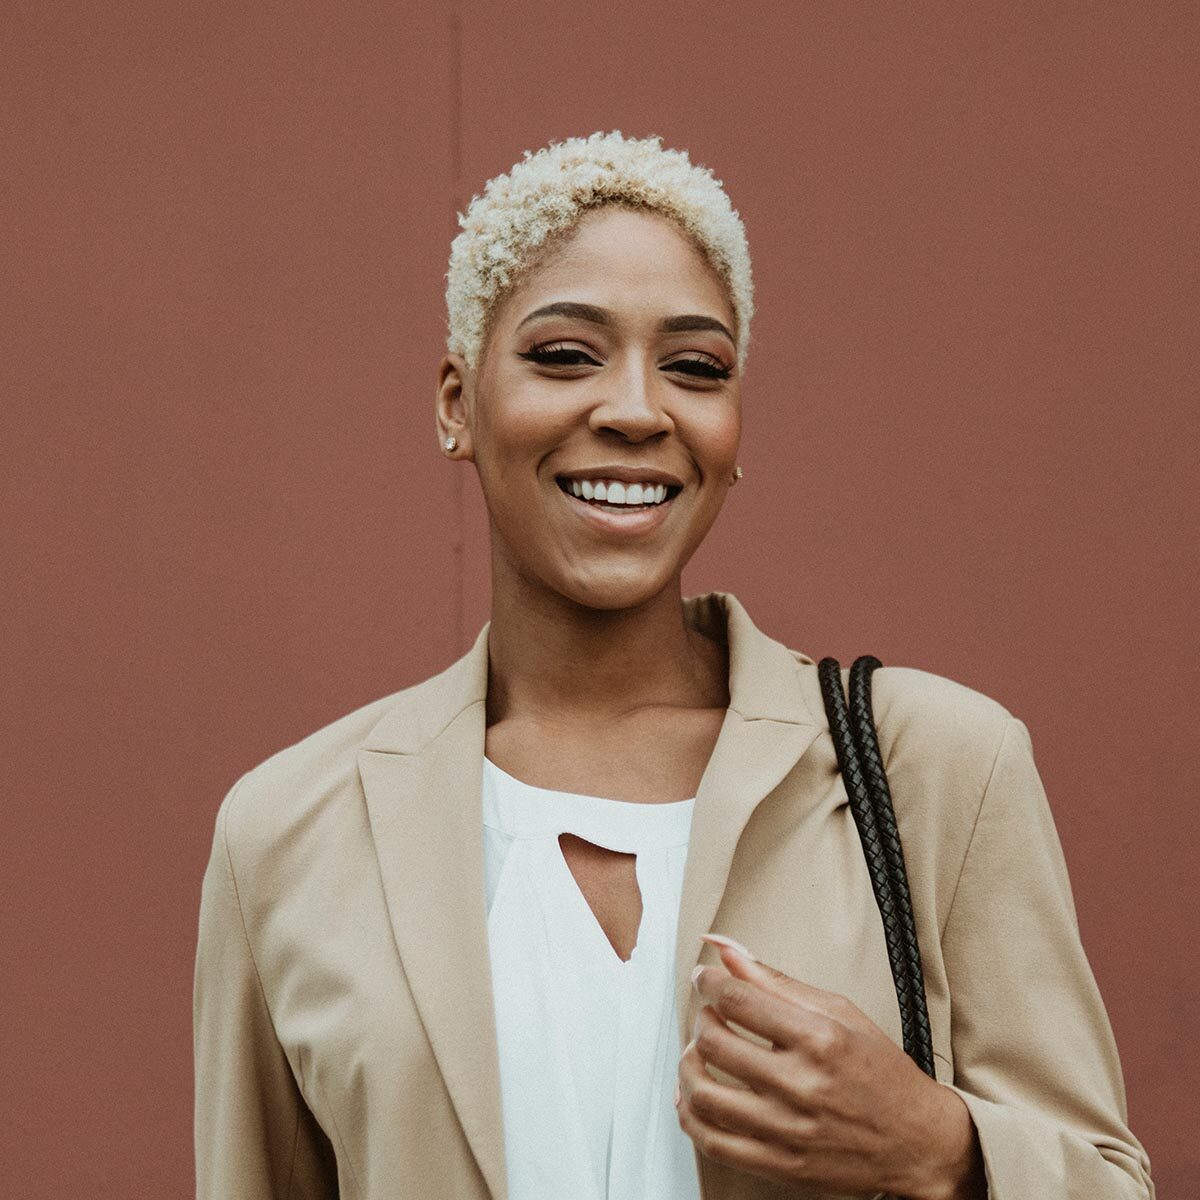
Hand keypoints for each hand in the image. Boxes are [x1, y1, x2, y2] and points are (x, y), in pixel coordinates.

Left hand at [676, 936, 979, 1198]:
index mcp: (819, 1038)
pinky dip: (690, 1116)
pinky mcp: (781, 1164)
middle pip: (715, 1043)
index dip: (709, 982)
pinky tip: (694, 1096)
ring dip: (688, 1066)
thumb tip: (725, 947)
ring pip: (704, 1095)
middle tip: (708, 1013)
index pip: (738, 999)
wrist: (917, 1141)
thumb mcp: (838, 1010)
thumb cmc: (880, 1070)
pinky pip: (714, 1143)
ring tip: (699, 1053)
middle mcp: (802, 1085)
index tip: (705, 978)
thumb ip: (776, 980)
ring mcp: (789, 1129)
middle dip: (701, 1019)